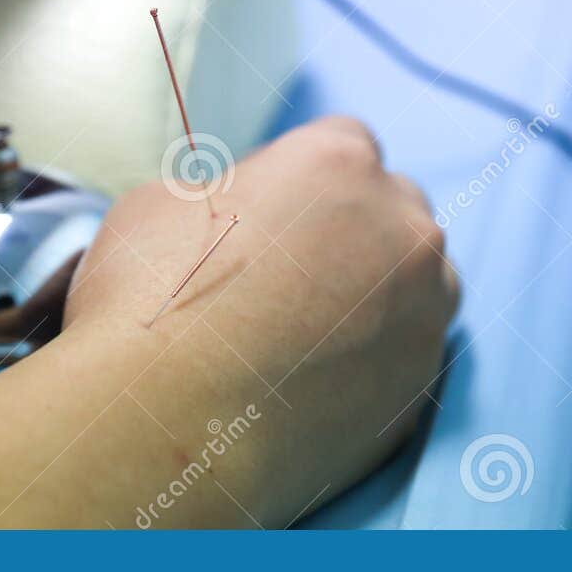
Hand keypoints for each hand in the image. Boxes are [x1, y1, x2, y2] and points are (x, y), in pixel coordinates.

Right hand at [59, 115, 460, 524]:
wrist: (163, 429)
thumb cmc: (148, 302)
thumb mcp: (165, 203)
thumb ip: (232, 194)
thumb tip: (243, 213)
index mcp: (339, 162)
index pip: (346, 143)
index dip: (306, 177)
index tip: (274, 212)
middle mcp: (403, 228)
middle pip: (395, 208)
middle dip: (355, 229)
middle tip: (292, 274)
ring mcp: (424, 312)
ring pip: (420, 282)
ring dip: (381, 293)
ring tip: (311, 332)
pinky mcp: (421, 387)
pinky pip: (408, 355)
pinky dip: (374, 361)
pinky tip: (316, 383)